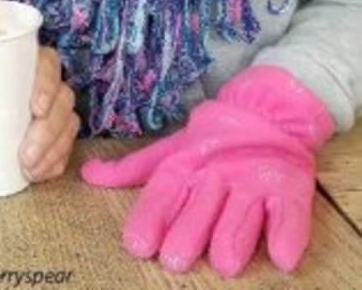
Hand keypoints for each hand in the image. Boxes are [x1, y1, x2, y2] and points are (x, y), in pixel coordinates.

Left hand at [0, 46, 78, 180]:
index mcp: (26, 60)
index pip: (49, 63)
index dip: (47, 84)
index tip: (36, 108)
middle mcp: (47, 81)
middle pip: (63, 100)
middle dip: (48, 131)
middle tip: (25, 154)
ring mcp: (56, 106)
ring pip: (67, 124)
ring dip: (52, 150)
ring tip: (29, 169)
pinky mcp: (58, 130)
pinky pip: (66, 145)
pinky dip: (55, 161)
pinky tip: (40, 174)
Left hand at [81, 65, 333, 276]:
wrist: (265, 112)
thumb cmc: (209, 143)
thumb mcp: (169, 152)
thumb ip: (130, 169)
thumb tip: (85, 175)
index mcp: (185, 163)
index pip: (164, 189)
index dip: (151, 216)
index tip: (136, 244)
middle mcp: (217, 172)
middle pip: (201, 205)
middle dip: (188, 231)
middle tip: (174, 259)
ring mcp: (254, 180)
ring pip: (242, 212)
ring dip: (234, 236)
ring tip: (224, 263)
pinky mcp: (289, 188)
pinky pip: (290, 213)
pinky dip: (288, 234)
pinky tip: (281, 256)